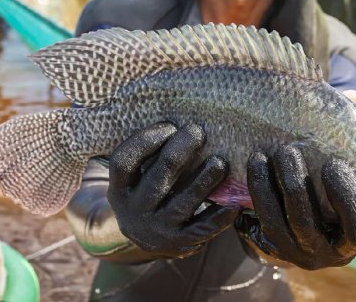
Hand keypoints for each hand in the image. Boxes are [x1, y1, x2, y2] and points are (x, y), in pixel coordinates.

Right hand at [108, 123, 237, 258]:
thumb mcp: (137, 177)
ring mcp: (157, 229)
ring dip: (203, 181)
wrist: (148, 238)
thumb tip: (175, 112)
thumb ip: (148, 154)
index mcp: (120, 188)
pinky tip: (235, 204)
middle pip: (157, 178)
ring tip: (221, 162)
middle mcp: (134, 211)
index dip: (145, 141)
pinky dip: (219, 216)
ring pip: (182, 203)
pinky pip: (202, 229)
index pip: (124, 162)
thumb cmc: (148, 192)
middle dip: (179, 153)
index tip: (169, 125)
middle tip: (198, 132)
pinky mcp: (179, 243)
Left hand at [235, 145, 355, 269]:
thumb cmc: (338, 202)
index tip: (334, 164)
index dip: (347, 199)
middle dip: (294, 182)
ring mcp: (289, 252)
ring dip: (263, 186)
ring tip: (259, 157)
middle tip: (287, 150)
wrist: (304, 234)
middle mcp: (319, 254)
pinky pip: (250, 221)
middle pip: (303, 221)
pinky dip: (249, 195)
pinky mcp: (264, 246)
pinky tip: (245, 170)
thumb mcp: (355, 200)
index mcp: (349, 244)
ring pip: (272, 222)